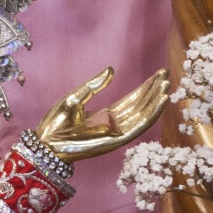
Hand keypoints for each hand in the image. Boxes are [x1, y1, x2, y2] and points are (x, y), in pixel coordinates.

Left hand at [32, 66, 169, 160]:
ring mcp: (116, 132)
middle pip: (140, 105)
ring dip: (156, 101)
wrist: (46, 142)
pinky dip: (152, 114)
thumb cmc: (55, 122)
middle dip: (154, 91)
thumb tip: (111, 70)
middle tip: (167, 75)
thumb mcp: (75, 98)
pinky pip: (139, 126)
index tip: (159, 74)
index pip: (131, 99)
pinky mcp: (117, 140)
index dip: (145, 88)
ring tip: (167, 85)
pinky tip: (161, 101)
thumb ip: (94, 86)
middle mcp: (114, 124)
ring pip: (143, 115)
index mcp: (105, 115)